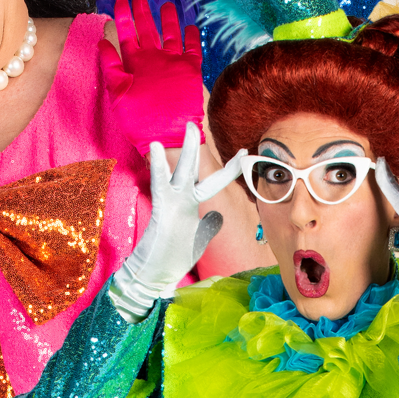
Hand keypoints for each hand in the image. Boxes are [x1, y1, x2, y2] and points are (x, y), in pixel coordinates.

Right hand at [105, 122, 247, 321]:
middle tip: (196, 123)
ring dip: (185, 150)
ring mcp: (173, 204)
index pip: (214, 181)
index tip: (243, 152)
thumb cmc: (176, 256)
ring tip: (188, 127)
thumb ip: (209, 224)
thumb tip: (217, 216)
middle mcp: (183, 200)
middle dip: (197, 146)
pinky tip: (157, 148)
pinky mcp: (162, 210)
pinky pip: (161, 185)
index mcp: (193, 205)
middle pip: (194, 168)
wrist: (155, 274)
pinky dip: (160, 167)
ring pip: (180, 171)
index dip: (230, 167)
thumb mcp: (200, 238)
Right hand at [109, 0, 204, 149]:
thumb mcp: (117, 93)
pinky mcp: (192, 70)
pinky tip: (190, 26)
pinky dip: (191, 35)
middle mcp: (155, 57)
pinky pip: (193, 47)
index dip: (123, 14)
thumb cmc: (139, 120)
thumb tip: (103, 42)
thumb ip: (111, 66)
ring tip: (166, 5)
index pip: (127, 32)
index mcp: (135, 62)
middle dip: (142, 10)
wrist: (167, 137)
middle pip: (148, 28)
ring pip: (170, 32)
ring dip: (168, 18)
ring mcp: (174, 61)